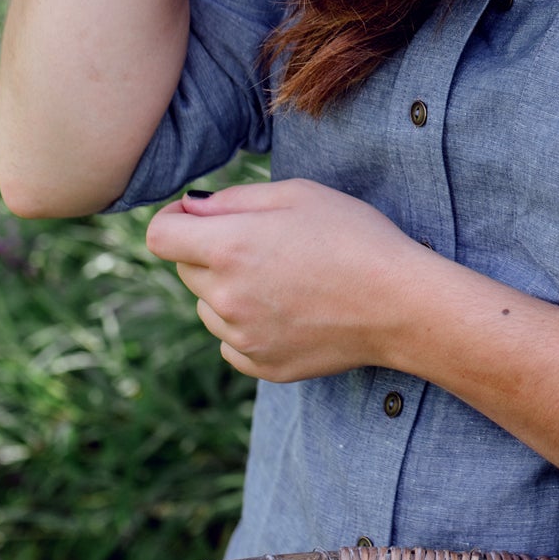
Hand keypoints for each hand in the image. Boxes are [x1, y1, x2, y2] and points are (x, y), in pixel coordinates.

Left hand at [145, 179, 429, 380]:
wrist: (400, 304)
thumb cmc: (356, 238)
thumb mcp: (298, 194)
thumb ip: (233, 198)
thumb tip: (190, 208)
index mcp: (228, 248)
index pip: (158, 236)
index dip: (174, 219)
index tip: (197, 217)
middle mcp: (225, 297)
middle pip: (184, 270)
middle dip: (209, 252)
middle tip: (262, 244)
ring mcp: (241, 337)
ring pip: (208, 307)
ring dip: (227, 291)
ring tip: (283, 280)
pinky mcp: (260, 365)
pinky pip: (230, 343)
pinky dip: (247, 326)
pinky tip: (287, 311)